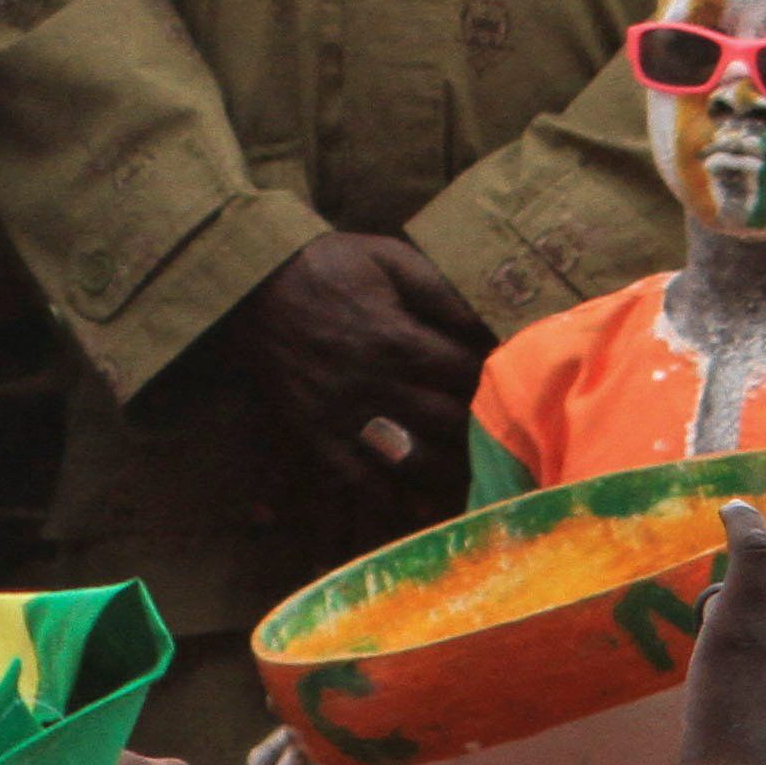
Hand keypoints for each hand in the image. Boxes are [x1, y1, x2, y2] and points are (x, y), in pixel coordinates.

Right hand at [224, 233, 487, 491]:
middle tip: (505, 431)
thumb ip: (440, 290)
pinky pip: (356, 476)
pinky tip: (418, 506)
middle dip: (482, 427)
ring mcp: (343, 414)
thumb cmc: (328, 266)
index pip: (468, 374)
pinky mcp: (315, 431)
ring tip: (477, 471)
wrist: (252, 283)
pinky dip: (389, 496)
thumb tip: (489, 323)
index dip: (497, 379)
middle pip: (449, 422)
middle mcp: (375, 384)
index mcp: (398, 340)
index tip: (514, 382)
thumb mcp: (389, 257)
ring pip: (411, 458)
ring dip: (449, 469)